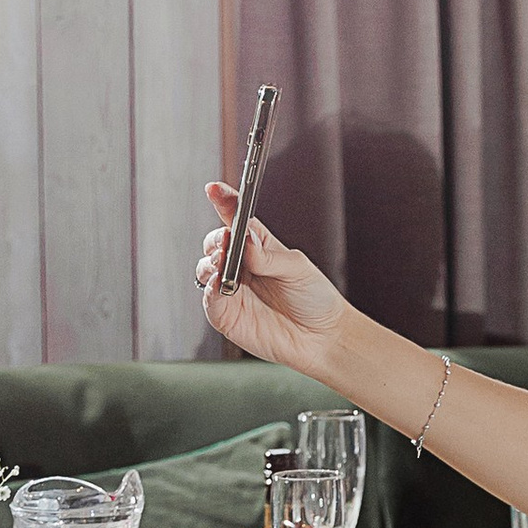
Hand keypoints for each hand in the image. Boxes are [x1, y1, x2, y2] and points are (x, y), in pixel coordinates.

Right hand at [195, 183, 349, 372]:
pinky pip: (208, 299)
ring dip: (211, 262)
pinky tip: (219, 282)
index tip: (215, 189)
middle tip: (227, 240)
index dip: (224, 202)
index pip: (235, 219)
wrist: (322, 338)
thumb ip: (268, 256)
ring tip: (225, 262)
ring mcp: (231, 290)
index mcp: (259, 247)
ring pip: (205, 268)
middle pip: (214, 243)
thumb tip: (244, 244)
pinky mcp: (226, 315)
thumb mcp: (297, 267)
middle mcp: (241, 266)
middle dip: (216, 238)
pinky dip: (210, 289)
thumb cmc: (314, 299)